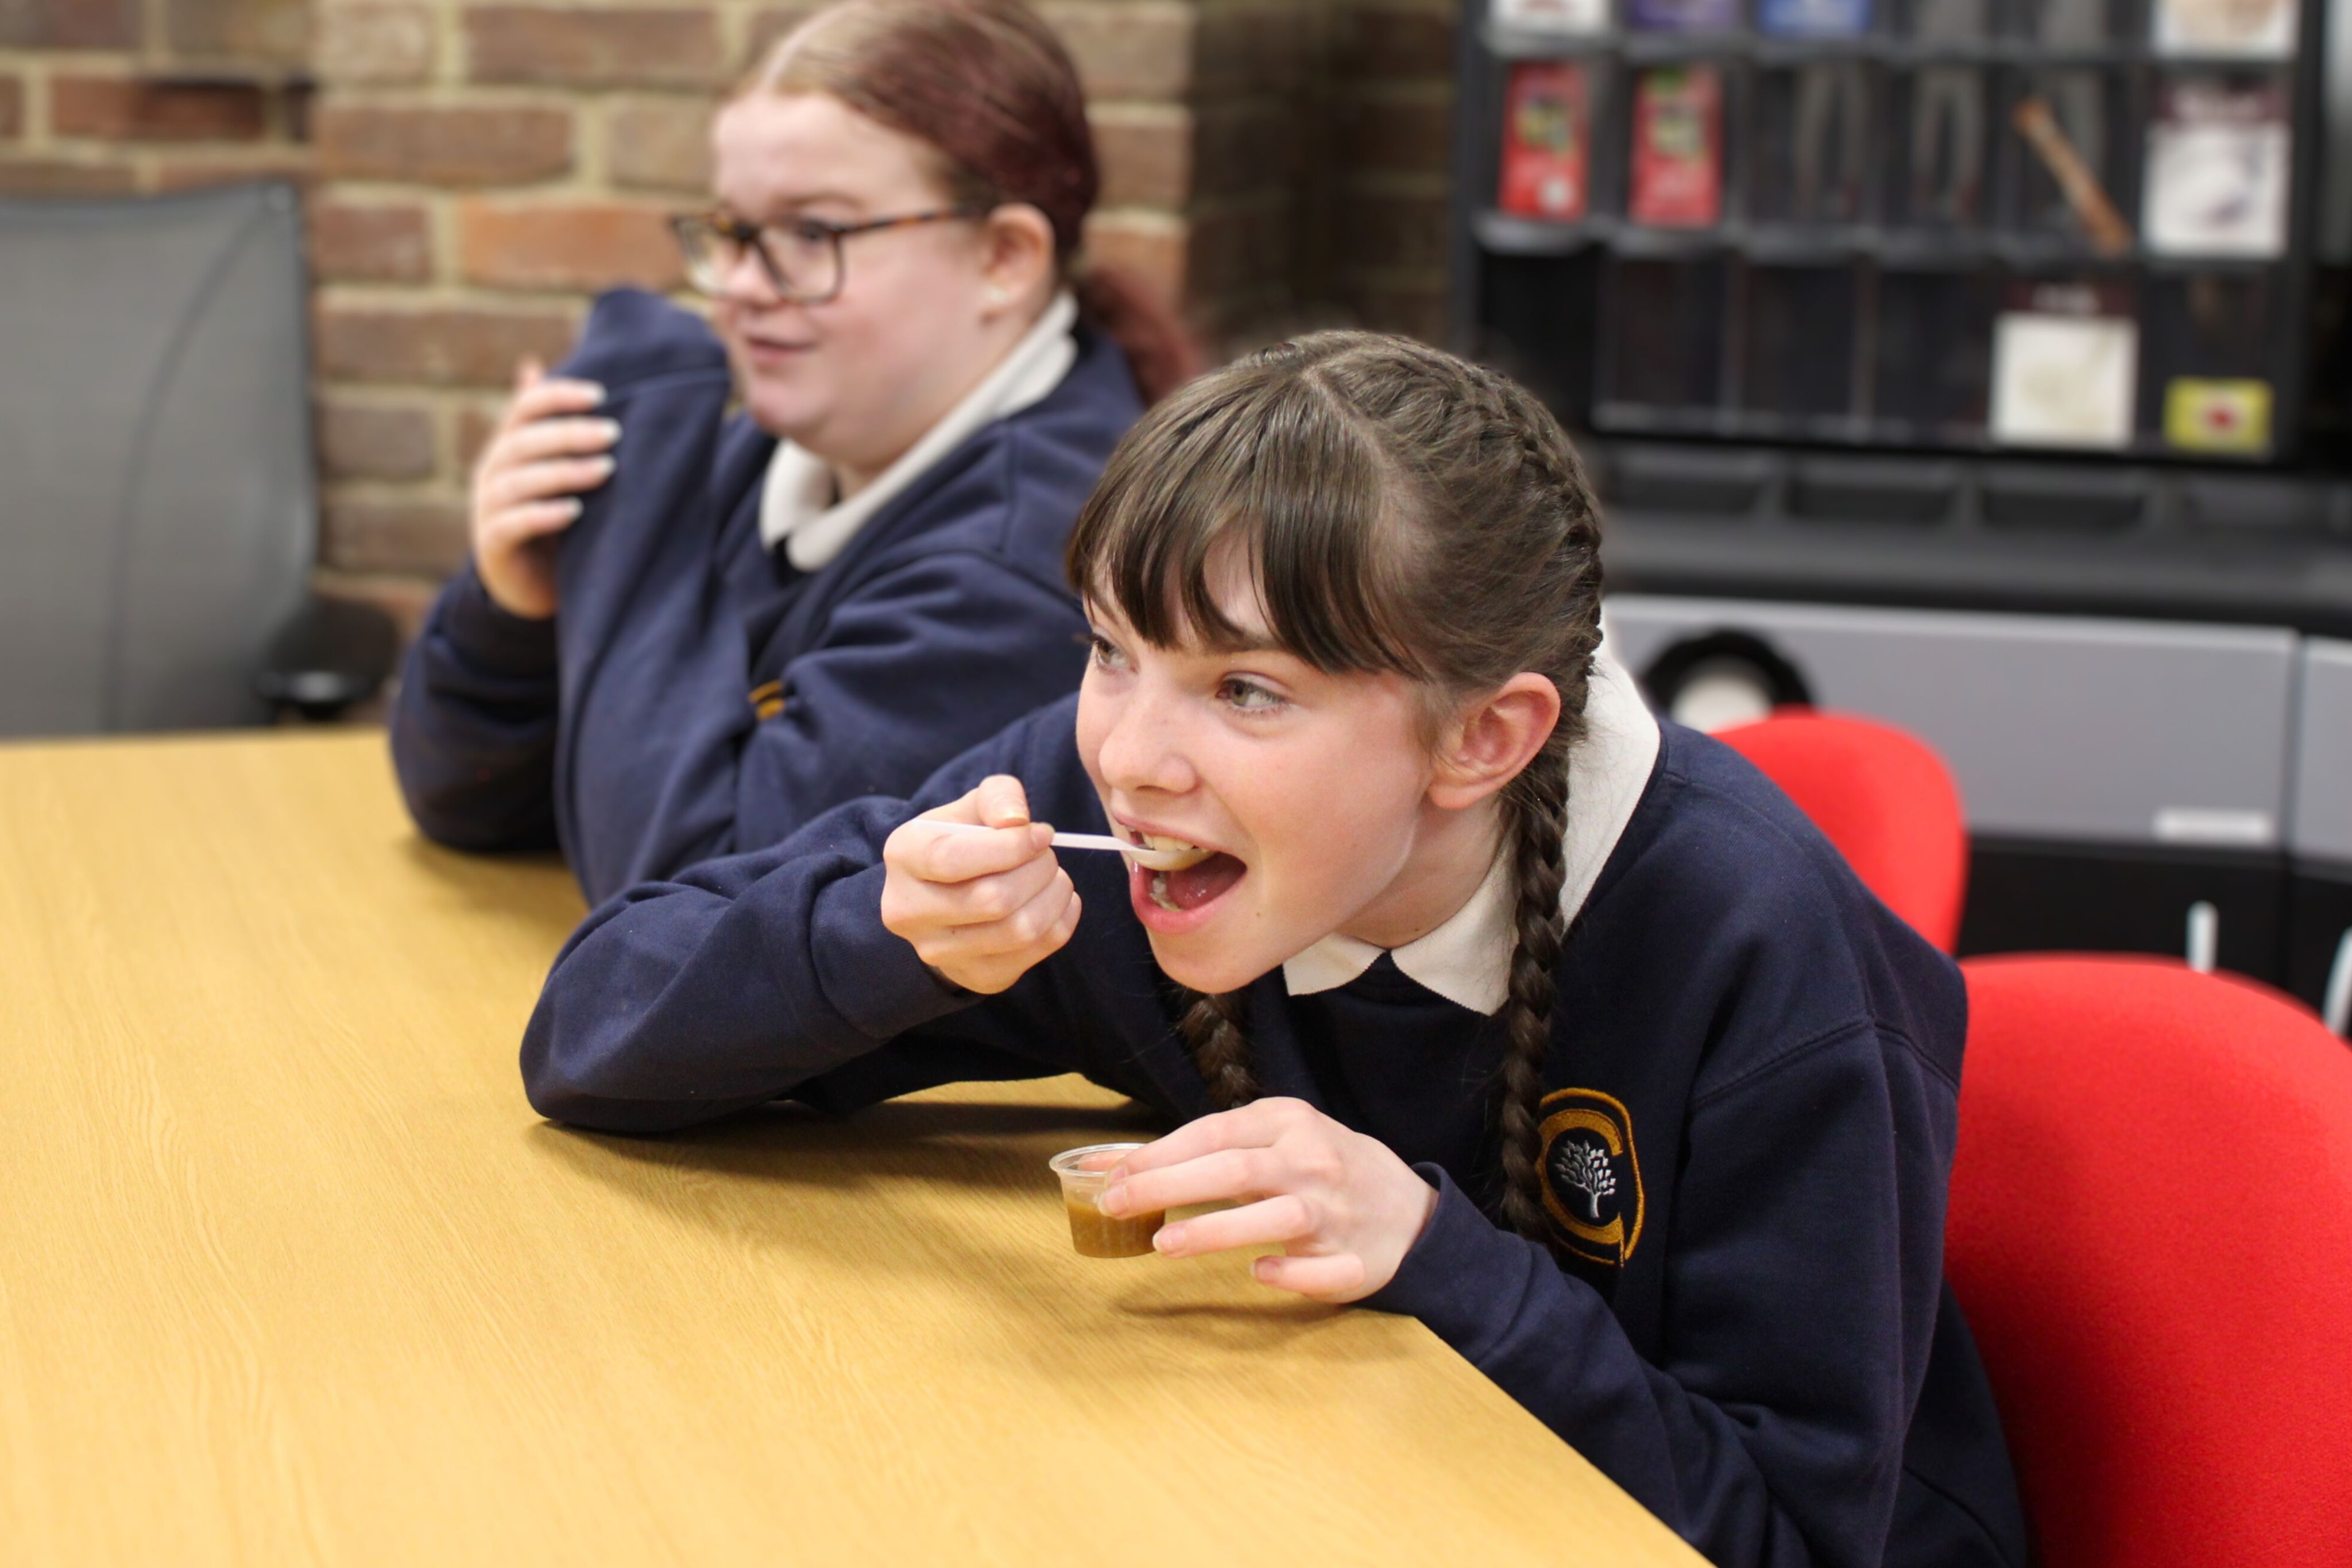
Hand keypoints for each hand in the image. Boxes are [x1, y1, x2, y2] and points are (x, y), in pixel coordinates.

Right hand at [469, 357, 617, 618]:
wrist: (526, 583)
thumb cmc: (550, 519)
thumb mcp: (552, 471)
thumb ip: (551, 427)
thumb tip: (535, 365)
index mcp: (508, 447)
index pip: (525, 408)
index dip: (558, 396)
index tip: (600, 395)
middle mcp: (492, 472)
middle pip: (524, 442)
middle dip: (569, 434)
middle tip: (612, 434)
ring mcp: (487, 508)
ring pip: (519, 483)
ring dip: (563, 473)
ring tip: (605, 470)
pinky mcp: (493, 545)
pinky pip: (512, 525)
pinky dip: (542, 516)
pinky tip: (573, 512)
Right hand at [879, 775, 1081, 993]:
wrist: (945, 899)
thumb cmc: (963, 842)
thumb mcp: (972, 807)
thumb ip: (998, 796)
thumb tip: (1017, 821)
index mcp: (904, 857)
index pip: (952, 859)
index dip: (1009, 846)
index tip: (1040, 834)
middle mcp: (910, 911)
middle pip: (992, 899)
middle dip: (1038, 869)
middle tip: (1046, 854)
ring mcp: (941, 953)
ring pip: (1019, 930)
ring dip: (1054, 895)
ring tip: (1053, 876)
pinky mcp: (978, 977)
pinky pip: (1037, 951)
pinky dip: (1061, 921)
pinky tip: (1056, 901)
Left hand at [1100, 1098, 1440, 1302]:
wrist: (1409, 1209)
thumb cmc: (1322, 1169)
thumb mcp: (1278, 1138)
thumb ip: (1213, 1150)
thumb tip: (1123, 1167)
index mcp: (1290, 1124)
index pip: (1214, 1133)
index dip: (1159, 1155)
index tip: (1112, 1175)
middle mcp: (1313, 1162)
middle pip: (1235, 1170)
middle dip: (1169, 1185)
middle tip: (1115, 1204)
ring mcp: (1337, 1212)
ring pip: (1277, 1218)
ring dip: (1217, 1231)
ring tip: (1164, 1245)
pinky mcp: (1356, 1261)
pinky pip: (1320, 1270)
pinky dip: (1289, 1273)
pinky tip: (1256, 1272)